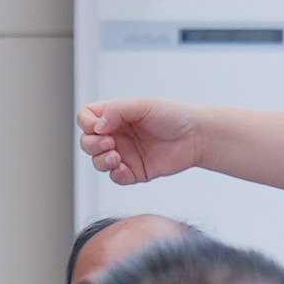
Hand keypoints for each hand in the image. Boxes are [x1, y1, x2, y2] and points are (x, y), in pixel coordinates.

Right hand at [78, 98, 208, 187]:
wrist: (196, 135)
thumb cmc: (174, 115)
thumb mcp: (143, 105)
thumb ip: (116, 111)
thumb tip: (96, 126)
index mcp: (116, 116)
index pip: (86, 118)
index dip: (86, 123)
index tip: (99, 127)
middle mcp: (117, 134)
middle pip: (87, 142)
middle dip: (92, 144)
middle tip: (109, 143)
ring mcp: (125, 154)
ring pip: (98, 161)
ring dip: (101, 160)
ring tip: (115, 156)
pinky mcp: (135, 171)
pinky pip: (116, 177)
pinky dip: (115, 174)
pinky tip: (124, 167)